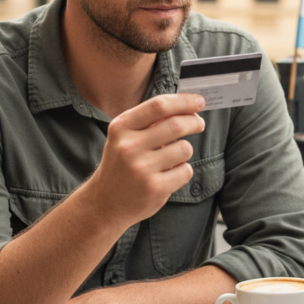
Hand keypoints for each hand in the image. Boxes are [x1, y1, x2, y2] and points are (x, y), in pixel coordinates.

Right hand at [84, 93, 205, 230]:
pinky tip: (168, 175)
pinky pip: (185, 171)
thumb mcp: (125, 137)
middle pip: (176, 124)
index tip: (199, 101)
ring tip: (172, 157)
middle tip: (199, 123)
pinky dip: (182, 171)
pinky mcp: (155, 188)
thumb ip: (150, 121)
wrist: (105, 203)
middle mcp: (129, 146)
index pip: (159, 106)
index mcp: (121, 127)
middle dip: (194, 122)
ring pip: (184, 149)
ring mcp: (142, 169)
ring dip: (184, 150)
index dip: (184, 101)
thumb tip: (187, 106)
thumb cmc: (121, 164)